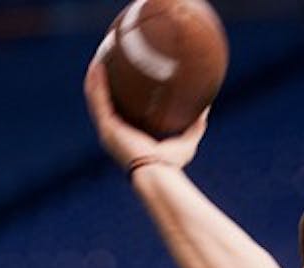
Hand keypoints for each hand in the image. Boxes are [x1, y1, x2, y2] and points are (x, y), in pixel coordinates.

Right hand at [83, 59, 207, 170]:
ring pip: (96, 99)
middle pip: (104, 103)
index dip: (118, 96)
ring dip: (96, 79)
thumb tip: (207, 108)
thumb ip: (196, 125)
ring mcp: (108, 131)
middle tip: (107, 62)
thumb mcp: (186, 141)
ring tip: (99, 57)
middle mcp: (114, 134)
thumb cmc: (171, 165)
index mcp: (128, 137)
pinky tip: (98, 67)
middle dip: (104, 83)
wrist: (158, 173)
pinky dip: (96, 83)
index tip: (122, 78)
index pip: (119, 113)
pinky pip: (98, 100)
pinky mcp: (107, 127)